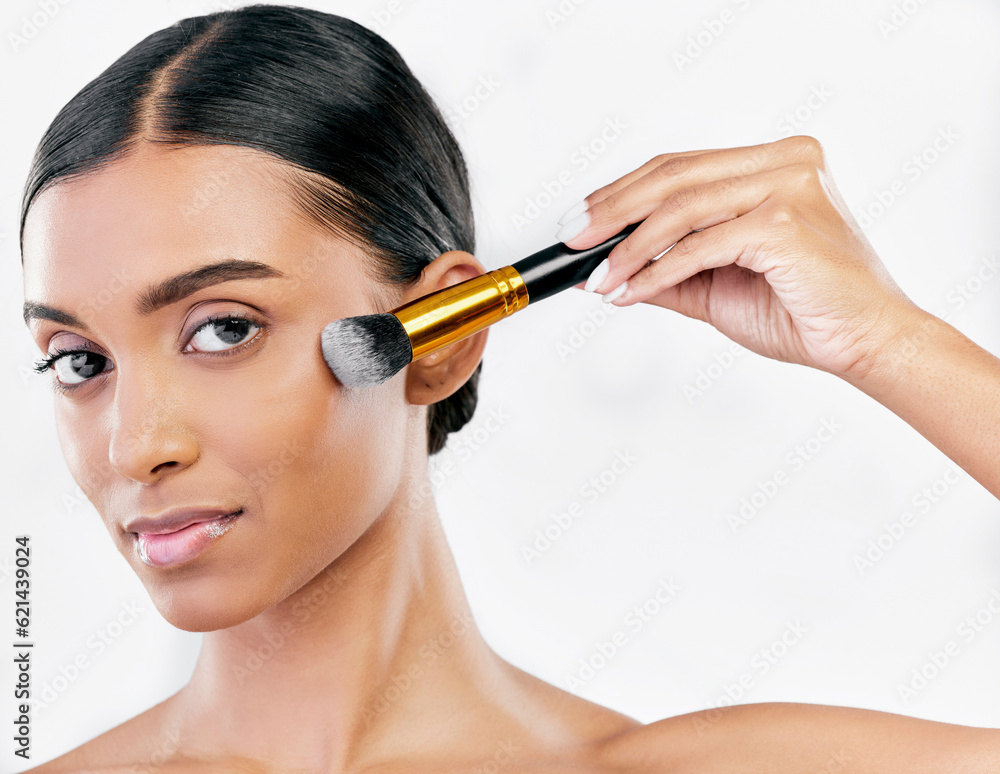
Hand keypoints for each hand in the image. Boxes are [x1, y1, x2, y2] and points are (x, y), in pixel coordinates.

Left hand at [556, 136, 922, 381]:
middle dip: (611, 212)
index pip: (679, 167)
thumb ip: (663, 269)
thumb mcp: (714, 285)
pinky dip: (656, 270)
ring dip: (628, 249)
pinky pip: (700, 245)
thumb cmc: (801, 312)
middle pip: (673, 176)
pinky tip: (628, 291)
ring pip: (681, 209)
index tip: (579, 221)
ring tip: (598, 279)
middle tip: (571, 241)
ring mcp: (789, 185)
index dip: (621, 192)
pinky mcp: (786, 222)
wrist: (864, 344)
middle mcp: (784, 161)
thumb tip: (599, 266)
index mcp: (773, 162)